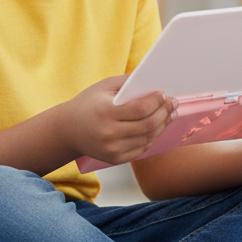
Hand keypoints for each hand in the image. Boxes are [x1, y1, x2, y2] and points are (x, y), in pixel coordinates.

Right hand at [61, 76, 178, 165]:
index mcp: (105, 113)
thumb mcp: (104, 87)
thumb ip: (129, 82)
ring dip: (162, 125)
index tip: (164, 94)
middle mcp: (108, 134)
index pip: (139, 109)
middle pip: (147, 125)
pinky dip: (152, 137)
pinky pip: (141, 149)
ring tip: (170, 114)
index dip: (156, 102)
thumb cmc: (89, 103)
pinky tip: (157, 127)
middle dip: (164, 113)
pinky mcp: (115, 159)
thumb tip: (155, 82)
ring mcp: (112, 150)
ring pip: (147, 138)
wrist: (68, 130)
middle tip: (173, 103)